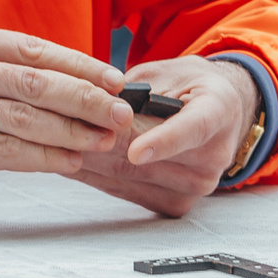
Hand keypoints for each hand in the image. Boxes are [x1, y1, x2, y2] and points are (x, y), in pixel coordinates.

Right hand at [0, 20, 124, 209]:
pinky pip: (5, 149)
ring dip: (72, 130)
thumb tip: (64, 81)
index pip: (32, 47)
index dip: (80, 64)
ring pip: (24, 115)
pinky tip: (69, 160)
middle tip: (121, 112)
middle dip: (87, 97)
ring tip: (103, 140)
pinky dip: (43, 156)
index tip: (116, 79)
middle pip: (35, 79)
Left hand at [70, 55, 259, 217]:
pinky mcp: (177, 204)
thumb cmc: (189, 87)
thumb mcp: (168, 73)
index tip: (136, 151)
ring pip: (129, 177)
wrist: (218, 114)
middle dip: (101, 145)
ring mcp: (197, 186)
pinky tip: (74, 161)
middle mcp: (214, 155)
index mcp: (219, 112)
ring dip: (90, 161)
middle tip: (62, 132)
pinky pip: (126, 191)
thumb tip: (95, 107)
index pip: (192, 130)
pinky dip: (97, 176)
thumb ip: (137, 92)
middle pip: (149, 159)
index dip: (162, 142)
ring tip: (58, 144)